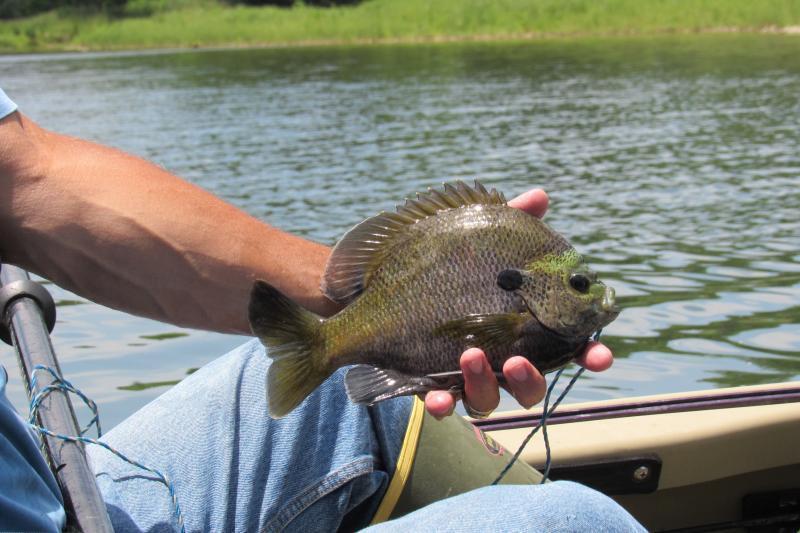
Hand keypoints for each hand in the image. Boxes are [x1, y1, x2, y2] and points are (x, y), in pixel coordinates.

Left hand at [423, 188, 614, 418]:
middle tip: (517, 360)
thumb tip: (539, 196)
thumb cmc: (448, 260)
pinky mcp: (433, 383)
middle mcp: (500, 358)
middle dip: (529, 378)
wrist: (384, 281)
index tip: (601, 357)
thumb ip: (510, 222)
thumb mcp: (477, 237)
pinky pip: (442, 404)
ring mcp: (467, 374)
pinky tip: (435, 397)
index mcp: (522, 328)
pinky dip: (441, 404)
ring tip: (470, 354)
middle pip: (530, 385)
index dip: (589, 355)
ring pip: (488, 398)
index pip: (566, 348)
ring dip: (484, 383)